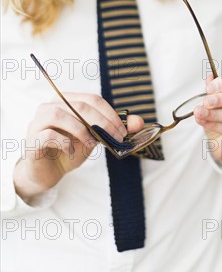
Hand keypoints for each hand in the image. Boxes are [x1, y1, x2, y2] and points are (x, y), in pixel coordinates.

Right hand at [13, 93, 143, 201]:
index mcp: (67, 100)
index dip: (110, 113)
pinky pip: (49, 134)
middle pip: (80, 105)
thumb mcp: (96, 138)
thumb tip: (139, 122)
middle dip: (102, 122)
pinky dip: (66, 142)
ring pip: (60, 114)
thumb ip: (115, 128)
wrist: (48, 172)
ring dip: (82, 130)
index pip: (92, 99)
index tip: (123, 131)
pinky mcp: (32, 139)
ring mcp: (38, 121)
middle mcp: (51, 106)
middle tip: (115, 138)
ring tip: (92, 144)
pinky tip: (72, 151)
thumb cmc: (71, 149)